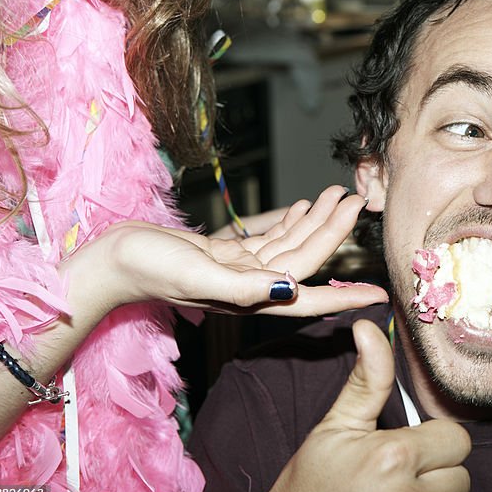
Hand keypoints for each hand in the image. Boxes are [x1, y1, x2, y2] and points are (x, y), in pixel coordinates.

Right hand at [64, 185, 388, 315]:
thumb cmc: (148, 269)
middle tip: (357, 202)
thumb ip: (245, 285)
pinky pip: (268, 238)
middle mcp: (251, 286)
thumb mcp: (198, 275)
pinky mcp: (226, 254)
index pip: (308, 295)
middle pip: (305, 259)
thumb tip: (291, 287)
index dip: (345, 296)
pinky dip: (288, 222)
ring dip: (315, 220)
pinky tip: (304, 206)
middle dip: (333, 232)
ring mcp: (240, 270)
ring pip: (290, 243)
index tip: (380, 294)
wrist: (110, 259)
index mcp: (249, 298)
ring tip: (337, 194)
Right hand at [258, 320, 470, 491]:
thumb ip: (368, 378)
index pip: (456, 438)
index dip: (435, 439)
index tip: (409, 446)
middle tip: (403, 473)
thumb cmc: (311, 483)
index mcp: (393, 456)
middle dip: (439, 471)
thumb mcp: (336, 425)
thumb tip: (368, 326)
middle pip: (462, 475)